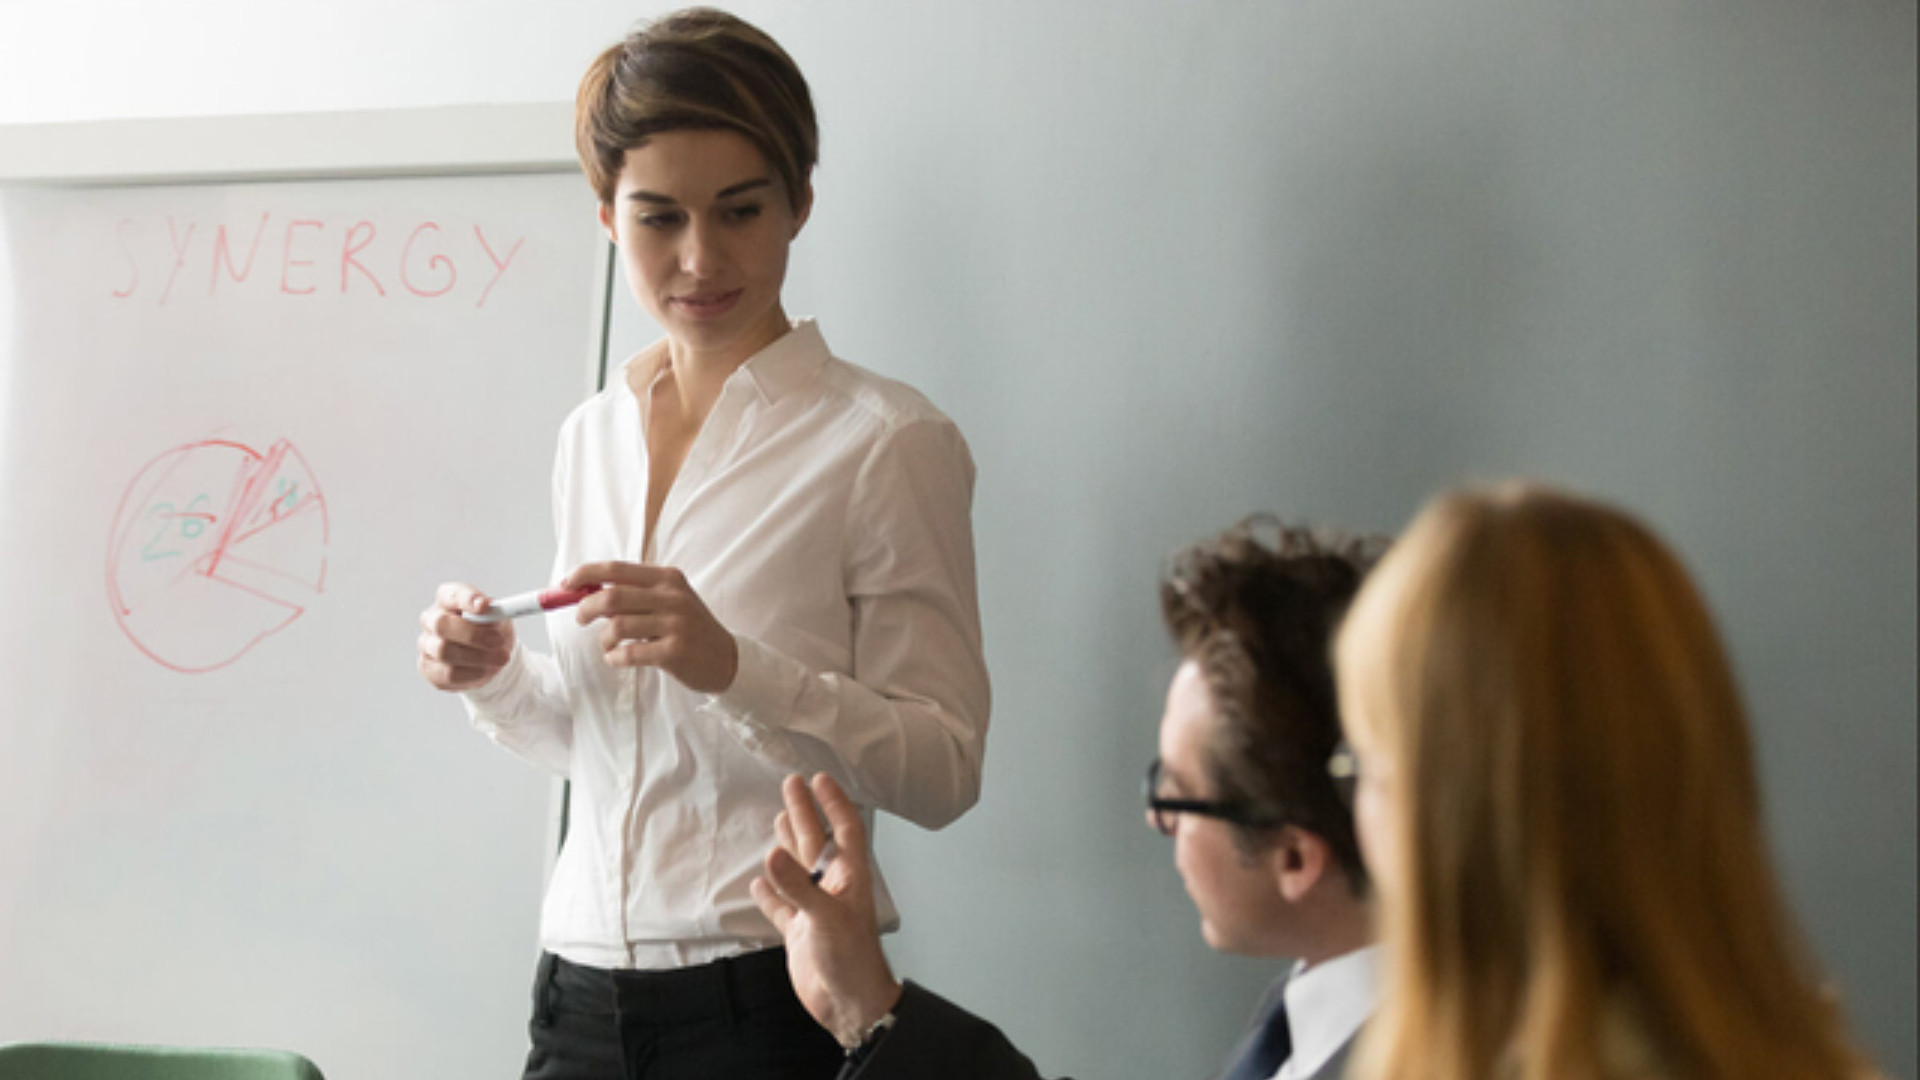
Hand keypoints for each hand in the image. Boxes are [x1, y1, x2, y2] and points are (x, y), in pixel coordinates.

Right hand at [417, 582, 514, 690]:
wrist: (492, 657)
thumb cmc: (492, 631)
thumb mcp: (500, 617)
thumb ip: (496, 613)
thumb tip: (495, 615)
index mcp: (447, 599)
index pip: (451, 594)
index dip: (466, 599)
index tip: (485, 606)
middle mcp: (431, 620)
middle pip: (441, 624)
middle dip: (472, 634)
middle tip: (498, 641)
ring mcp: (427, 644)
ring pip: (445, 652)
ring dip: (478, 657)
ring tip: (501, 658)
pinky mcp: (429, 668)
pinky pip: (448, 673)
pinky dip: (472, 673)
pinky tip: (486, 669)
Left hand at [564, 562, 737, 692]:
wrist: (726, 659)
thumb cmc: (688, 628)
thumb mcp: (670, 600)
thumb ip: (636, 593)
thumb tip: (588, 591)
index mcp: (667, 578)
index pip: (616, 569)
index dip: (585, 574)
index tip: (566, 584)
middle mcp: (672, 597)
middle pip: (612, 596)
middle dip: (586, 608)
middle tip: (580, 618)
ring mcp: (675, 624)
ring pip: (617, 626)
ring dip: (603, 639)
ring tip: (608, 645)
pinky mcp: (675, 651)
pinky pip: (629, 653)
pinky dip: (615, 658)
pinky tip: (618, 659)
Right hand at [751, 774, 903, 1048]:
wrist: (849, 1004)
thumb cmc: (850, 958)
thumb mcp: (825, 917)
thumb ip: (798, 886)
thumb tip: (770, 855)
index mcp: (848, 877)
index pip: (843, 830)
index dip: (833, 803)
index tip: (819, 778)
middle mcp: (832, 888)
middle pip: (816, 842)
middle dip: (804, 813)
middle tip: (790, 783)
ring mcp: (815, 909)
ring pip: (798, 869)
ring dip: (788, 845)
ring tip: (778, 819)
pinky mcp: (800, 932)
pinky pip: (782, 905)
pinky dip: (770, 892)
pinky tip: (758, 880)